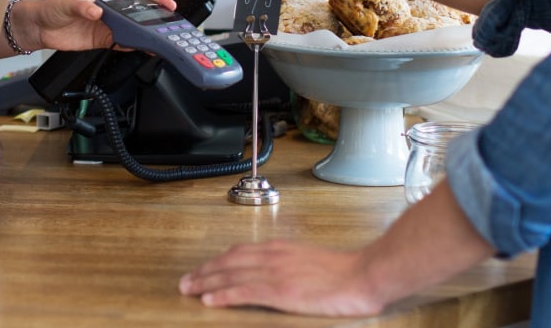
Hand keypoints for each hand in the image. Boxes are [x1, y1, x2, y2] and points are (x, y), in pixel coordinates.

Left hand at [9, 0, 177, 52]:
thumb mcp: (66, 4)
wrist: (39, 28)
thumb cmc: (51, 8)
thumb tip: (96, 12)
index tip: (167, 4)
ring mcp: (107, 26)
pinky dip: (132, 46)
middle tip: (169, 25)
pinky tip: (141, 49)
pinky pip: (122, 43)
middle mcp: (109, 10)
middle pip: (139, 12)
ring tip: (160, 40)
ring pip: (133, 29)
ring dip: (145, 34)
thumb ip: (82, 8)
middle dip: (155, 18)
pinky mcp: (101, 40)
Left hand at [179, 241, 382, 315]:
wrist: (365, 275)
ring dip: (206, 282)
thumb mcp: (310, 261)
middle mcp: (272, 257)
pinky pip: (245, 291)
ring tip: (188, 290)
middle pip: (228, 262)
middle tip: (185, 281)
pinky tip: (209, 300)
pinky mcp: (281, 290)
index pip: (239, 252)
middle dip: (204, 271)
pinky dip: (224, 295)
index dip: (217, 262)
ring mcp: (275, 273)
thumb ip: (289, 264)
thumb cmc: (345, 272)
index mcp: (279, 249)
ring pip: (230, 275)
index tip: (202, 269)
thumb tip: (277, 273)